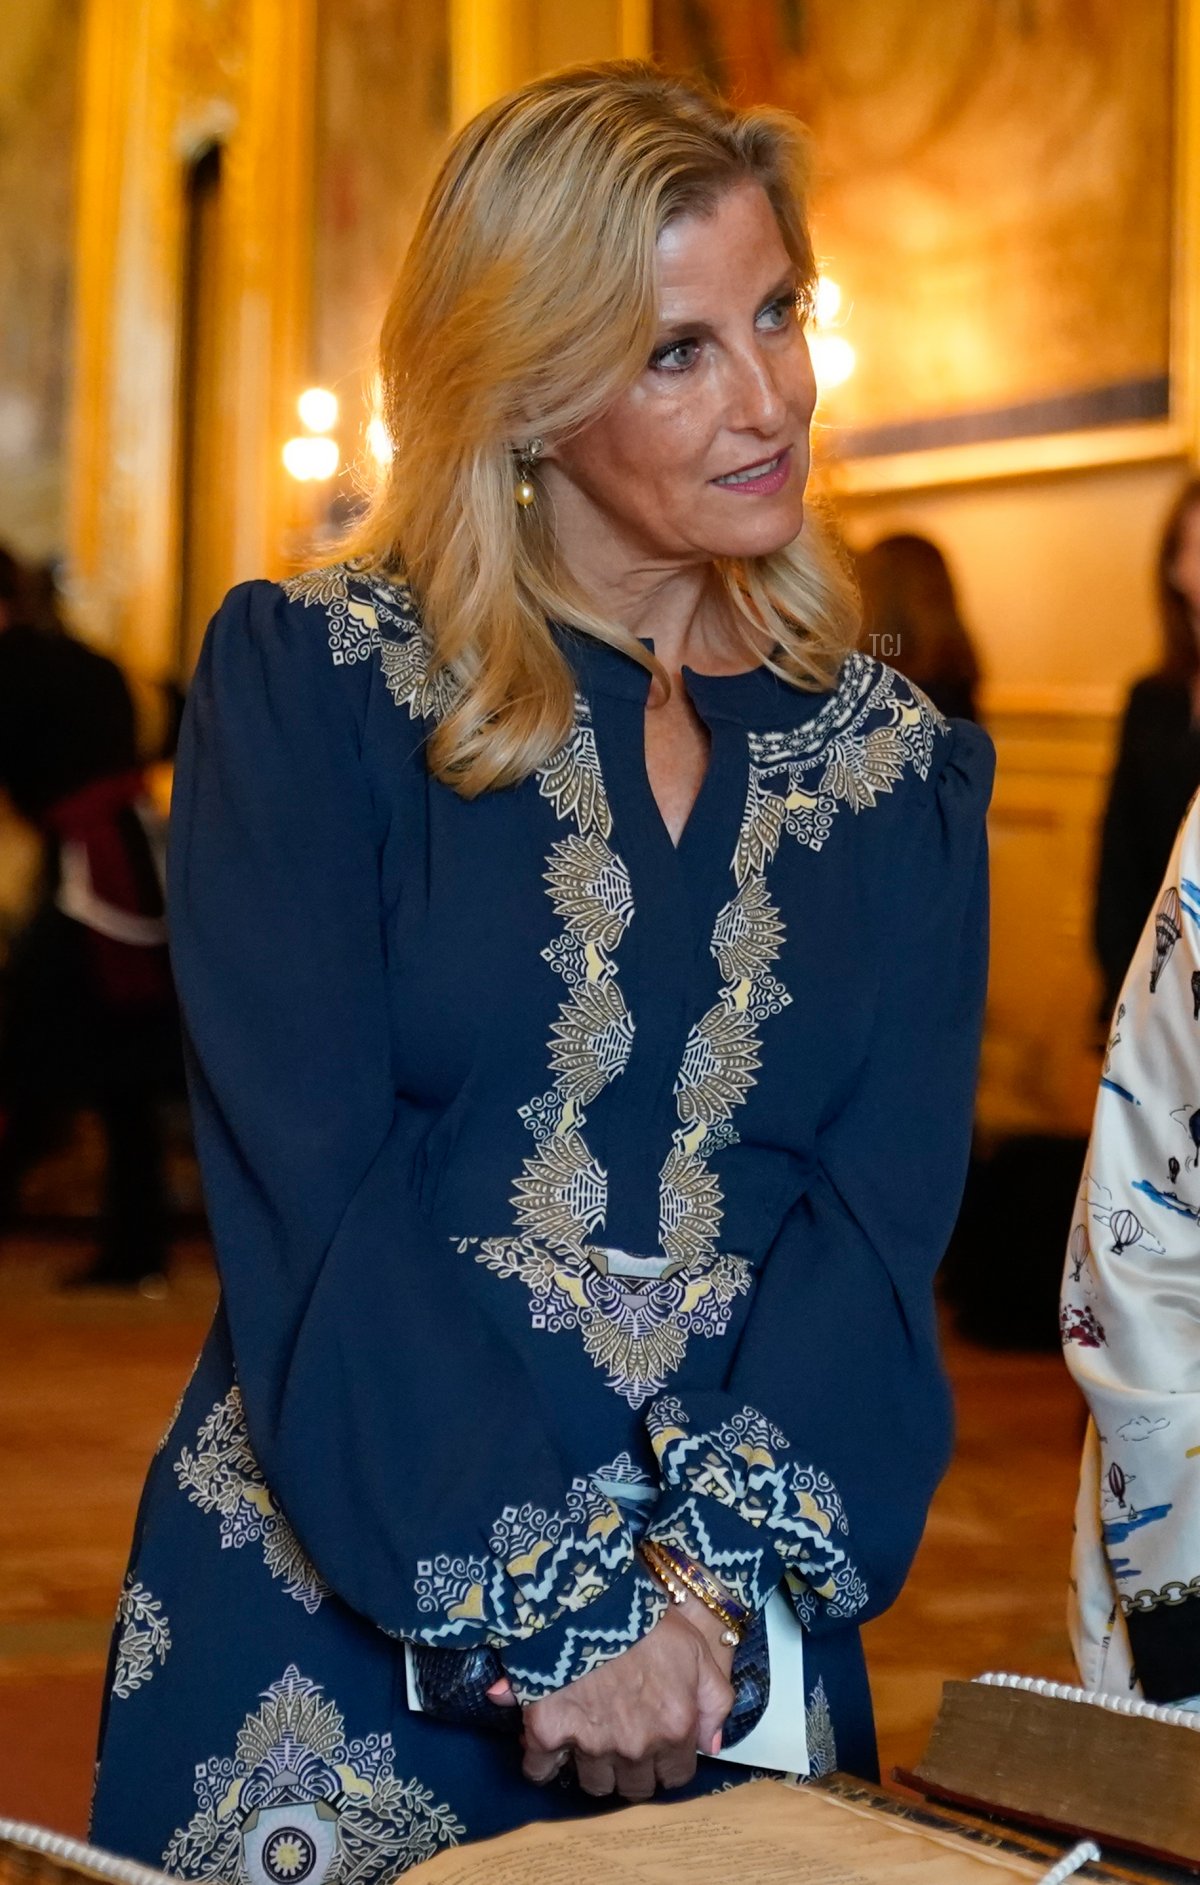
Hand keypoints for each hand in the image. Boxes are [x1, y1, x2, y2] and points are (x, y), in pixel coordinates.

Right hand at [518, 1593, 734, 1800]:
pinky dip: (543, 1766)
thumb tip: (711, 1744)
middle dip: (633, 1772)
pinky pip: (540, 1771)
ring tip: (589, 1741)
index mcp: (674, 1729)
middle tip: (623, 1743)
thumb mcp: (698, 1651)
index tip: (658, 1747)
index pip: (676, 1776)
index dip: (667, 1763)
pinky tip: (550, 1748)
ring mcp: (591, 1745)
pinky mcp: (548, 1735)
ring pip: (595, 1784)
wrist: (590, 1600)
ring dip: (594, 1769)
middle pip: (635, 1787)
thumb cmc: (648, 1621)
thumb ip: (715, 1701)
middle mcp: (635, 1747)